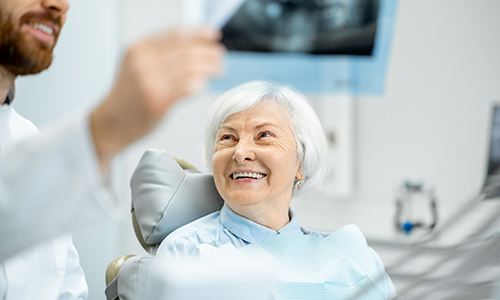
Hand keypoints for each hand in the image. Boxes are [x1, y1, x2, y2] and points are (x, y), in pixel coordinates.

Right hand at [90, 28, 223, 169]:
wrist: (111, 122)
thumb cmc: (129, 95)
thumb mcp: (137, 65)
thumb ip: (160, 55)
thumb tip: (196, 46)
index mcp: (138, 49)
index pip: (175, 35)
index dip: (198, 34)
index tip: (213, 35)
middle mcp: (143, 63)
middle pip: (185, 51)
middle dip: (208, 52)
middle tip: (220, 56)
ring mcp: (150, 82)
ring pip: (189, 68)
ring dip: (209, 67)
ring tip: (219, 69)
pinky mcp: (157, 102)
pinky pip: (186, 88)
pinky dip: (199, 84)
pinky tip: (203, 84)